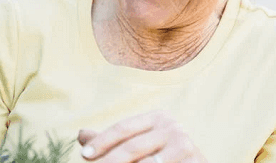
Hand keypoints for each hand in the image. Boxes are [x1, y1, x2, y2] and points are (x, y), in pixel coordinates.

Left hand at [77, 110, 207, 162]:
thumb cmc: (162, 155)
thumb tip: (81, 134)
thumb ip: (112, 141)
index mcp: (157, 117)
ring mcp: (185, 147)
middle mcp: (173, 128)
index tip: (84, 155)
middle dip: (110, 160)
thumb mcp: (138, 143)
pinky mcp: (194, 162)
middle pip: (133, 147)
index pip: (123, 128)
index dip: (102, 142)